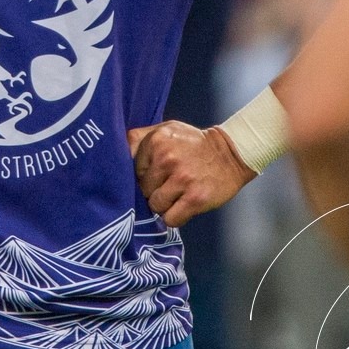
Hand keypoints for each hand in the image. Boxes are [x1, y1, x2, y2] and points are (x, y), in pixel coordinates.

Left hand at [127, 121, 255, 226]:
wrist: (232, 153)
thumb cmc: (194, 143)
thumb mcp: (167, 129)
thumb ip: (140, 138)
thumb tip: (116, 152)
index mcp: (157, 140)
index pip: (132, 170)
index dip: (143, 175)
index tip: (156, 174)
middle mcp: (167, 159)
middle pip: (143, 190)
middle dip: (153, 190)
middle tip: (169, 185)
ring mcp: (182, 180)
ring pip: (155, 206)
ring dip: (164, 205)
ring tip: (177, 195)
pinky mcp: (195, 199)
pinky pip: (170, 219)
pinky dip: (174, 217)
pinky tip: (183, 206)